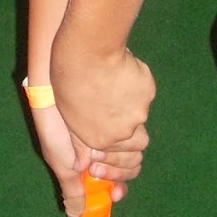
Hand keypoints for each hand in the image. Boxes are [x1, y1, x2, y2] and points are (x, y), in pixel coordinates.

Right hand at [31, 101, 126, 214]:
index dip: (119, 187)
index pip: (120, 178)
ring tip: (93, 148)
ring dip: (116, 154)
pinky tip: (103, 132)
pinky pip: (136, 125)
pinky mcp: (125, 106)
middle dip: (114, 170)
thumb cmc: (53, 127)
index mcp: (98, 158)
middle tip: (94, 166)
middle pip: (131, 165)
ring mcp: (119, 125)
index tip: (113, 193)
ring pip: (136, 148)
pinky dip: (123, 134)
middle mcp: (111, 143)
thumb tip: (75, 215)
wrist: (53, 91)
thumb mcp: (61, 162)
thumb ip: (72, 188)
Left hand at [51, 41, 154, 167]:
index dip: (116, 141)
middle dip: (128, 126)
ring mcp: (139, 111)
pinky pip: (144, 91)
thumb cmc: (68, 84)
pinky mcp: (148, 90)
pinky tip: (121, 71)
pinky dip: (136, 84)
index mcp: (101, 140)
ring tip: (112, 83)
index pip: (121, 153)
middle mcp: (124, 131)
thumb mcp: (68, 118)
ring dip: (130, 102)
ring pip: (140, 112)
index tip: (109, 128)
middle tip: (114, 106)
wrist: (86, 54)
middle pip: (138, 138)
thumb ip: (80, 141)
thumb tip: (82, 163)